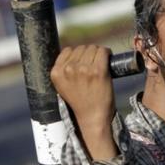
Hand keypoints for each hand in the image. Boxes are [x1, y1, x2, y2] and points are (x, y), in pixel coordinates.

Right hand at [51, 45, 117, 159]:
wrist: (92, 116)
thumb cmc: (81, 102)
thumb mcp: (63, 85)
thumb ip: (65, 70)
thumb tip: (74, 52)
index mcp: (56, 72)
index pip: (68, 50)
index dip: (78, 55)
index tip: (84, 61)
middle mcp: (68, 69)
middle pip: (81, 48)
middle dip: (88, 54)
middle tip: (94, 65)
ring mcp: (83, 69)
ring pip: (93, 48)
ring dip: (98, 53)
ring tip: (99, 65)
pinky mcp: (98, 70)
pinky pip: (103, 51)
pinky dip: (107, 53)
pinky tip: (108, 59)